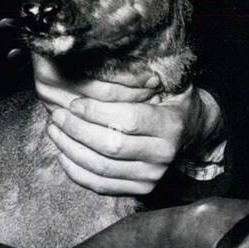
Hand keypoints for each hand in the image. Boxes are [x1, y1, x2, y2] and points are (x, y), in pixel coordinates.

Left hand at [33, 55, 222, 195]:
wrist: (193, 132)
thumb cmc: (172, 99)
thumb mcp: (167, 81)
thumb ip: (141, 76)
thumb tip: (110, 58)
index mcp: (170, 125)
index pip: (127, 120)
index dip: (96, 112)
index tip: (74, 103)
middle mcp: (163, 155)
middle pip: (111, 146)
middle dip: (77, 131)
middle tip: (58, 116)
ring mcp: (152, 176)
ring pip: (102, 168)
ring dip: (71, 150)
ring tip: (55, 131)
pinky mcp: (141, 189)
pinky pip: (101, 186)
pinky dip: (77, 172)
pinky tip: (63, 154)